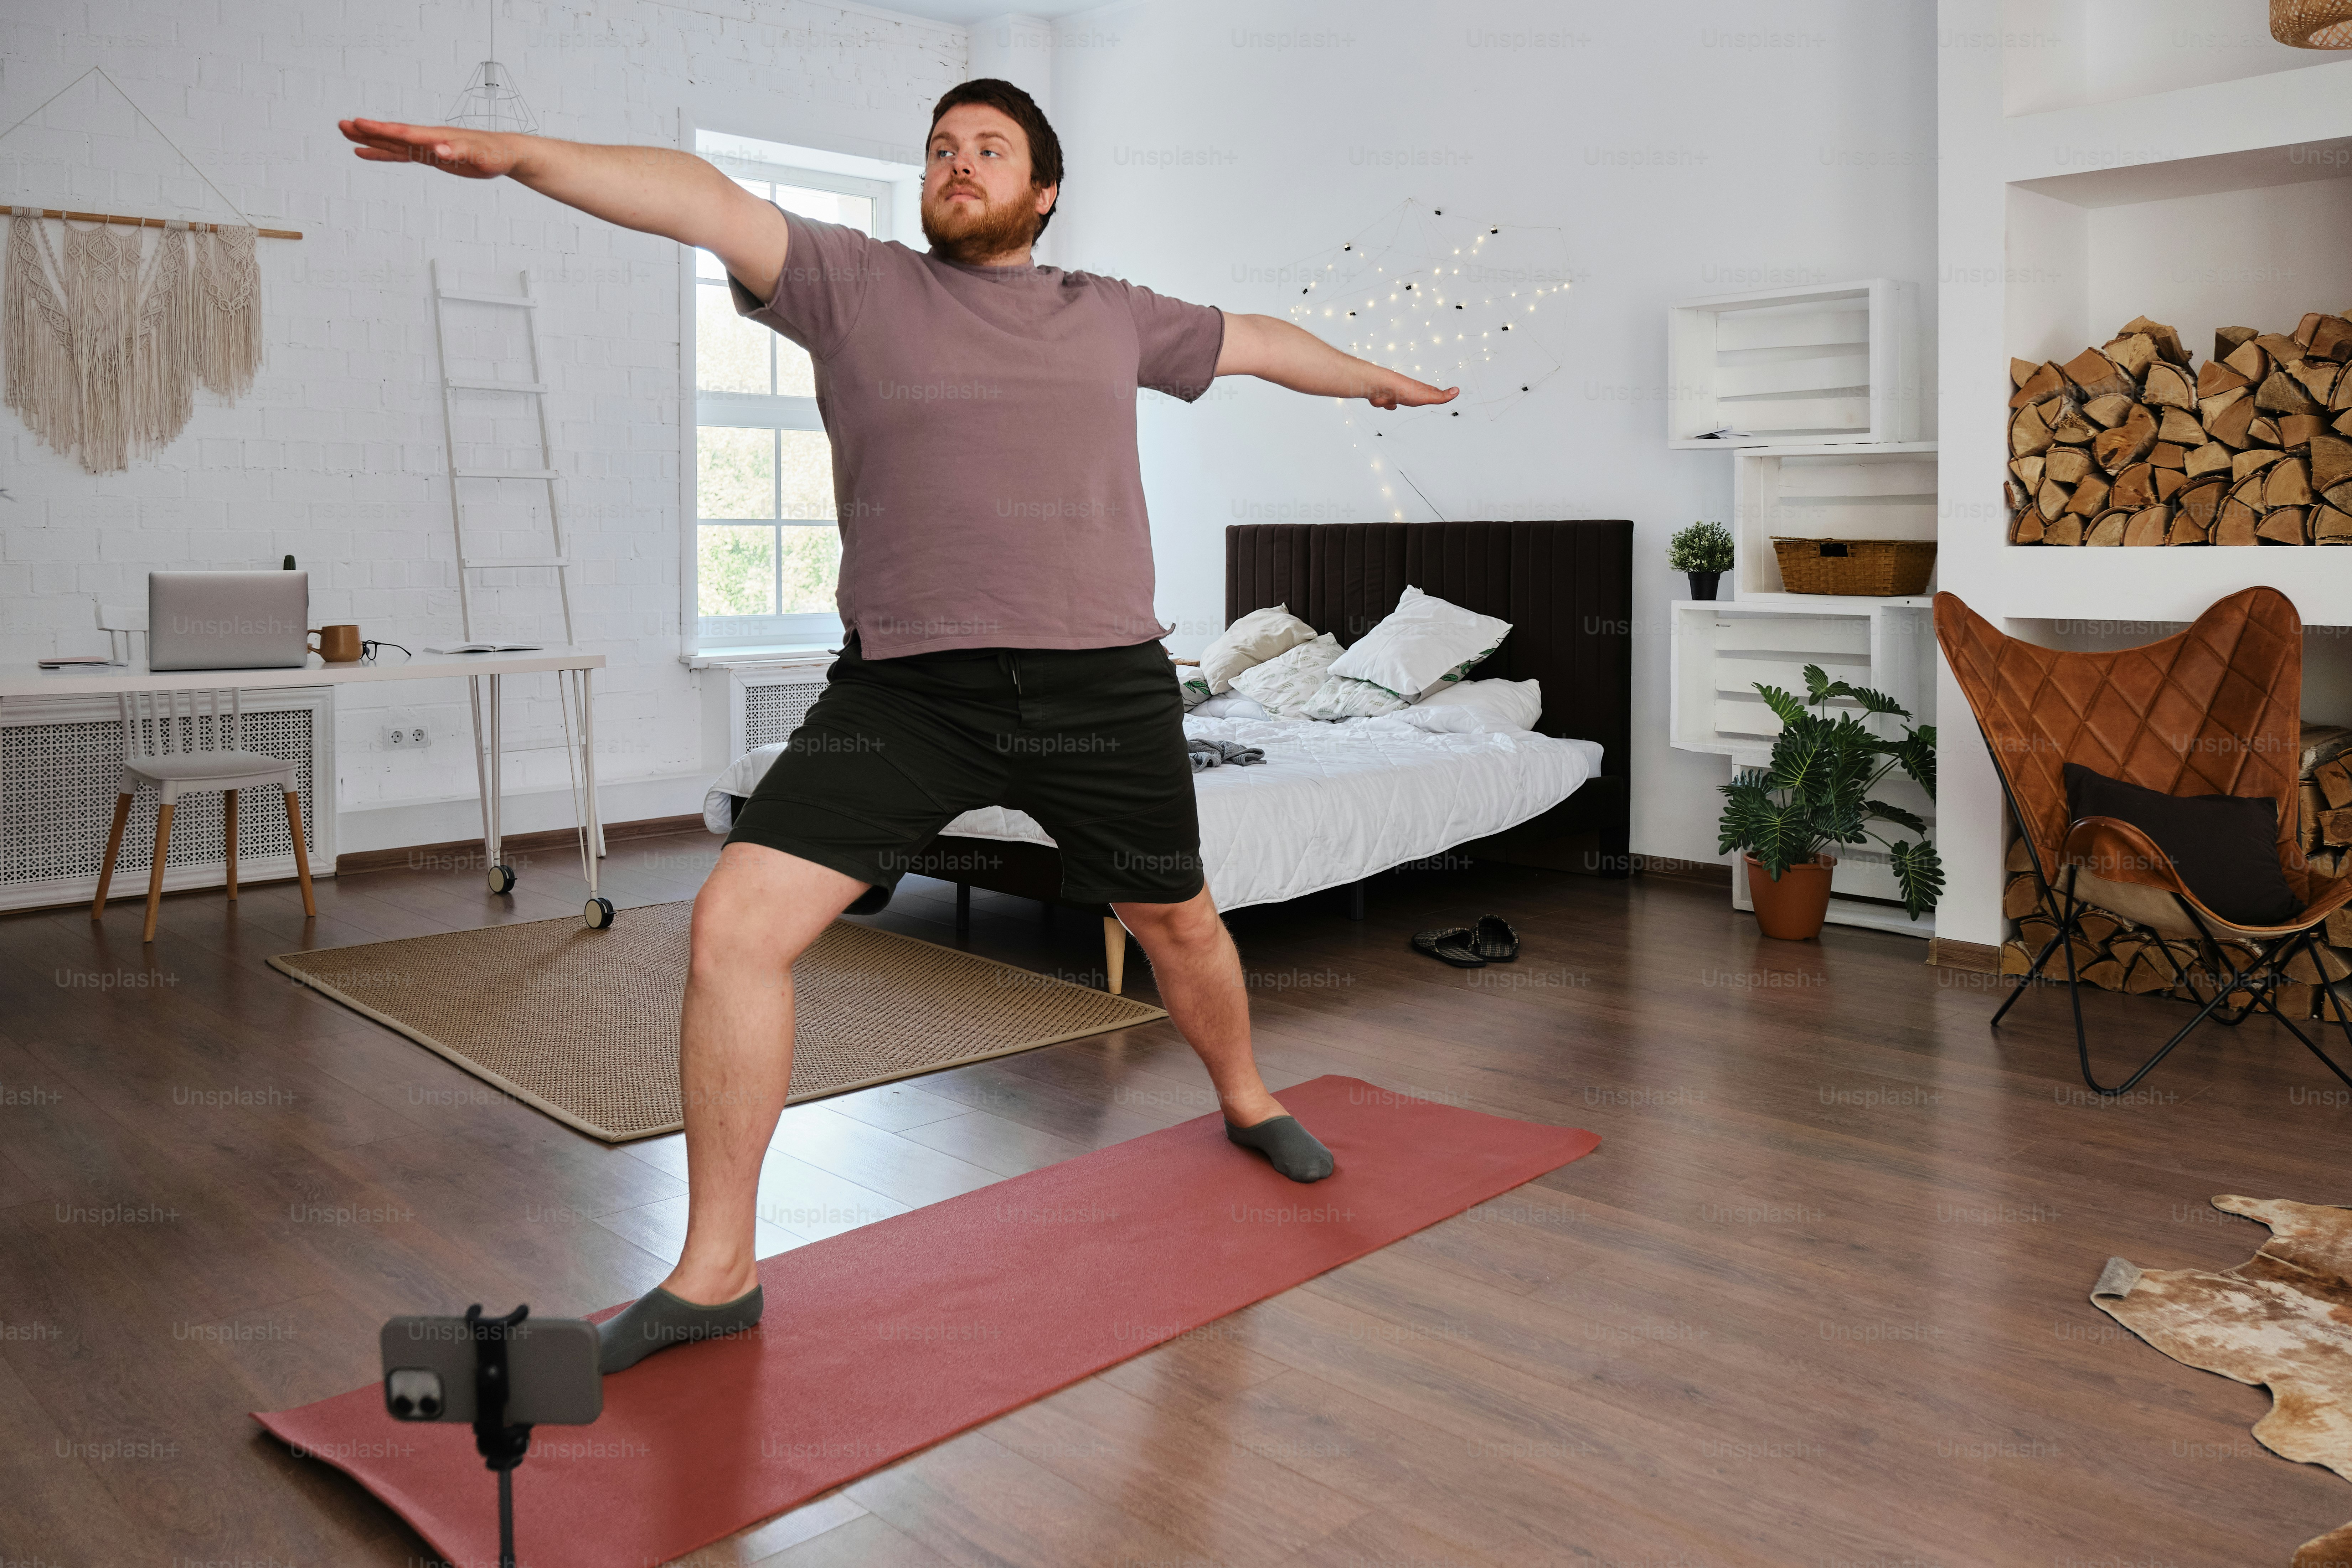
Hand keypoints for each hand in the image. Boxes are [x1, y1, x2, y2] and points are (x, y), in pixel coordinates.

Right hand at [339, 118, 520, 179]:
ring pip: (393, 144)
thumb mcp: (479, 156)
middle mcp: (428, 140)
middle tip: (341, 125)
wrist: (505, 153)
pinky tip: (368, 154)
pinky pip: (402, 155)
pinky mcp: (431, 157)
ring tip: (347, 135)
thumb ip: (458, 152)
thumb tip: (438, 151)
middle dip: (367, 132)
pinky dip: (385, 155)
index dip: (381, 130)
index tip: (358, 123)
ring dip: (370, 141)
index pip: (404, 132)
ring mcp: (427, 148)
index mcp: (437, 137)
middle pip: (392, 135)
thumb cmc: (494, 153)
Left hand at [1363, 374, 1458, 410]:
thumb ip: (1441, 396)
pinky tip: (1391, 406)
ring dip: (1407, 399)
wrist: (1380, 387)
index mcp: (1419, 389)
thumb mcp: (1426, 395)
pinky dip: (1390, 405)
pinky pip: (1389, 403)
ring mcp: (1397, 394)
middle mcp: (1409, 390)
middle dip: (1426, 395)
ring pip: (1404, 398)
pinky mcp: (1385, 399)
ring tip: (1411, 400)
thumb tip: (1457, 391)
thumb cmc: (1403, 390)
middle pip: (1419, 394)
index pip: (1433, 391)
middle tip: (1432, 395)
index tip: (1446, 393)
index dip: (1440, 393)